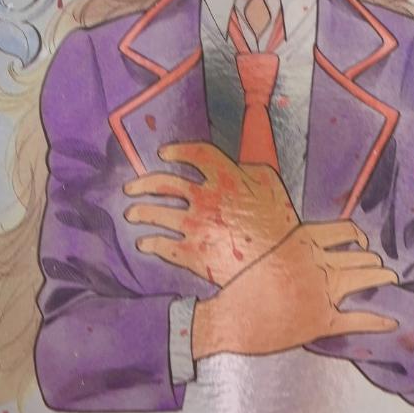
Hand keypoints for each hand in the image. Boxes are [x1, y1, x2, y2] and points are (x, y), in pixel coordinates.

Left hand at [122, 142, 299, 284]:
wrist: (283, 262)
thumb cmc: (281, 221)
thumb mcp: (269, 182)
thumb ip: (247, 167)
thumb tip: (234, 165)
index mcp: (227, 176)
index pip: (195, 154)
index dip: (177, 150)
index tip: (163, 153)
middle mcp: (207, 198)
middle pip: (166, 183)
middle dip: (144, 184)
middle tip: (131, 188)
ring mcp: (198, 226)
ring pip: (159, 215)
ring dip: (141, 212)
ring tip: (132, 213)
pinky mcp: (194, 255)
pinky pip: (164, 246)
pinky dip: (151, 244)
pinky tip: (144, 243)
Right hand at [191, 221, 398, 357]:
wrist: (230, 317)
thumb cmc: (244, 285)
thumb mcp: (269, 250)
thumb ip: (295, 247)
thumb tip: (315, 248)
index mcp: (305, 240)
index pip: (345, 230)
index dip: (359, 236)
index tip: (364, 241)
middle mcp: (319, 262)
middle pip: (359, 256)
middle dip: (373, 261)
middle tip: (381, 266)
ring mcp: (323, 291)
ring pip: (364, 279)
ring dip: (380, 278)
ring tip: (390, 278)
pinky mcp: (323, 321)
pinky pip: (358, 319)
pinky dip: (376, 320)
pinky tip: (390, 320)